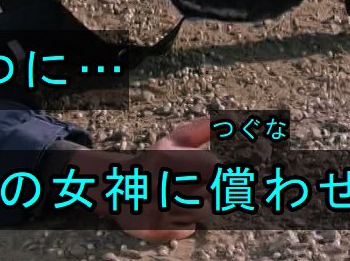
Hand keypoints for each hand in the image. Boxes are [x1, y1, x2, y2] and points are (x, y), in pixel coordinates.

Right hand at [73, 117, 216, 242]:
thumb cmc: (156, 161)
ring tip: (175, 196)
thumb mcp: (175, 141)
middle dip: (203, 188)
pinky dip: (184, 222)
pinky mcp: (155, 230)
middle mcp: (161, 185)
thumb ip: (202, 130)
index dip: (216, 171)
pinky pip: (189, 229)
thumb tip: (230, 119)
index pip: (214, 169)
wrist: (118, 187)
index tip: (208, 171)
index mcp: (168, 159)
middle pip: (212, 193)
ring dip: (195, 205)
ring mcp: (158, 209)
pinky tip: (168, 211)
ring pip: (203, 212)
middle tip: (185, 183)